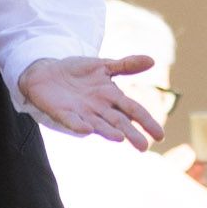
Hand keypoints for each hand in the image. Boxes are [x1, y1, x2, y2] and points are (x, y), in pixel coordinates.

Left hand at [21, 54, 165, 146]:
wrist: (47, 72)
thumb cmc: (77, 72)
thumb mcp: (103, 65)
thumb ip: (126, 65)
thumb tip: (152, 60)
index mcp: (111, 97)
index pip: (133, 110)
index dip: (146, 121)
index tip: (159, 135)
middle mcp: (99, 109)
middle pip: (119, 122)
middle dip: (131, 133)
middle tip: (144, 147)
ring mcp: (81, 113)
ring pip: (99, 125)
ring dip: (109, 132)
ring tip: (120, 139)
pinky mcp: (62, 113)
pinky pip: (71, 120)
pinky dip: (78, 125)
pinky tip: (87, 129)